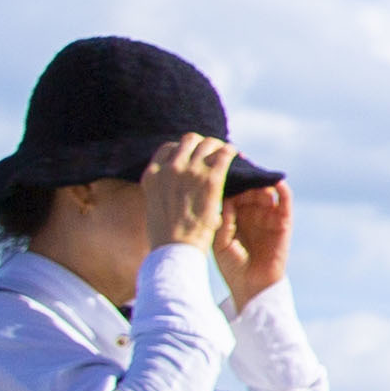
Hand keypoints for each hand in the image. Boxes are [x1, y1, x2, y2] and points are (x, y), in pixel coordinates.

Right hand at [136, 132, 233, 252]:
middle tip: (212, 154)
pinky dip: (231, 152)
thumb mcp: (157, 205)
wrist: (175, 249)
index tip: (194, 156)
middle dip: (202, 145)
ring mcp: (190, 171)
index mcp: (152, 174)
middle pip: (189, 140)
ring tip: (226, 155)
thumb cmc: (167, 235)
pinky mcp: (211, 178)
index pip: (169, 148)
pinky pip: (225, 153)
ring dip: (218, 147)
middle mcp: (170, 168)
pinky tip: (237, 157)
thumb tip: (176, 184)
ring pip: (208, 143)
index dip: (183, 150)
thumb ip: (164, 189)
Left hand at [217, 177, 292, 309]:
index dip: (228, 178)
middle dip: (245, 176)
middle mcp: (251, 212)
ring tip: (253, 177)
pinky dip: (282, 190)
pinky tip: (275, 182)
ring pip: (265, 191)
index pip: (232, 190)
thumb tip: (224, 193)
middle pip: (249, 187)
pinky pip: (285, 202)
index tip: (220, 163)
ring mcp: (268, 216)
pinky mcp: (283, 222)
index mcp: (233, 215)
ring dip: (259, 183)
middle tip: (239, 164)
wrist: (250, 286)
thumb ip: (222, 217)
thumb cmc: (231, 265)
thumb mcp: (219, 238)